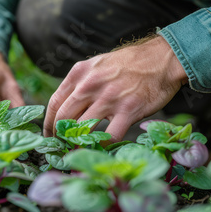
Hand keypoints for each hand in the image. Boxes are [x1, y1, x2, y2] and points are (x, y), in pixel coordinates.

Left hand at [43, 36, 187, 141]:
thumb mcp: (98, 65)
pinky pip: (109, 136)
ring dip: (78, 145)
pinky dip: (103, 146)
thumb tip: (68, 108)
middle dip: (60, 138)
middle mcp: (89, 85)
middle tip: (62, 148)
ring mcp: (108, 98)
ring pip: (82, 130)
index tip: (50, 135)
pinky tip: (103, 148)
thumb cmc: (130, 64)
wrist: (161, 58)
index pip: (54, 103)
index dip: (49, 124)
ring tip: (79, 153)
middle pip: (63, 119)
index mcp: (79, 73)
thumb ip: (82, 84)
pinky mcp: (127, 110)